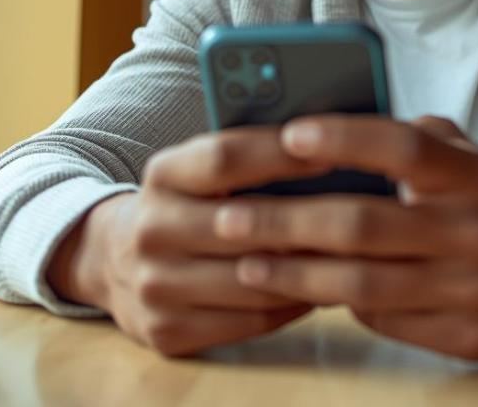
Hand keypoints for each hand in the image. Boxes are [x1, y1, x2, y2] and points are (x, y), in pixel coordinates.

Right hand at [46, 129, 336, 356]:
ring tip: (355, 254)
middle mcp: (150, 229)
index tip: (333, 151)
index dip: (280, 154)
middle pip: (243, 225)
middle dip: (307, 220)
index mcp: (162, 175)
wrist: (113, 261)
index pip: (224, 157)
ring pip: (252, 280)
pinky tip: (320, 287)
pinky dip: (292, 304)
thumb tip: (329, 145)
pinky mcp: (168, 331)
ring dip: (309, 269)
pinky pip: (250, 320)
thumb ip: (248, 157)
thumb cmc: (187, 204)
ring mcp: (155, 284)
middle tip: (363, 213)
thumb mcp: (198, 168)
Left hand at [214, 115, 477, 358]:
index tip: (288, 135)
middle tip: (227, 218)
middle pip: (364, 224)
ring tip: (244, 264)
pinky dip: (340, 305)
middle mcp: (475, 230)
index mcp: (474, 176)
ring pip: (363, 284)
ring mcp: (472, 288)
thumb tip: (330, 131)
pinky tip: (301, 292)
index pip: (404, 149)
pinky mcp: (468, 336)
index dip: (345, 139)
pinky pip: (386, 321)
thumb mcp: (472, 158)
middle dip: (285, 222)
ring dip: (294, 274)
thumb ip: (414, 142)